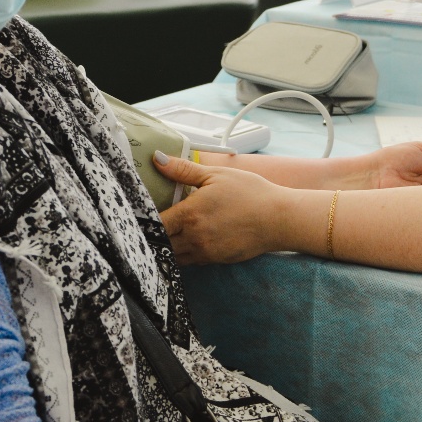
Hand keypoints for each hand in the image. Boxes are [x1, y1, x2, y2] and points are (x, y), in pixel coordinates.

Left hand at [156, 153, 285, 264]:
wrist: (279, 219)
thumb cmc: (250, 193)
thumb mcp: (216, 175)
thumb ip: (183, 170)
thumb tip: (158, 160)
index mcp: (191, 214)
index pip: (155, 223)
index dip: (146, 219)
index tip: (142, 213)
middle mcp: (194, 237)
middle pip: (160, 242)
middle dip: (155, 233)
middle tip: (154, 223)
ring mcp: (205, 252)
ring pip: (174, 254)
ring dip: (169, 244)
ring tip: (171, 231)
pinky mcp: (215, 261)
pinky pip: (191, 260)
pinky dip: (186, 252)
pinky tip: (192, 238)